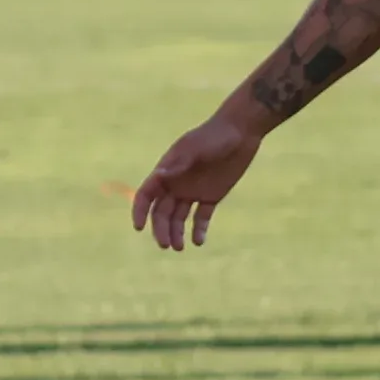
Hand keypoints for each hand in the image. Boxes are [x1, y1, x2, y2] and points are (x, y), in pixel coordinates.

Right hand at [132, 113, 259, 250]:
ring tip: (180, 247)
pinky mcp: (211, 197)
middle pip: (162, 212)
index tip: (139, 227)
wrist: (241, 131)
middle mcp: (176, 184)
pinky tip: (199, 241)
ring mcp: (193, 191)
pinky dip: (199, 230)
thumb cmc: (214, 136)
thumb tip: (159, 176)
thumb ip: (179, 163)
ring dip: (177, 233)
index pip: (146, 195)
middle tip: (166, 245)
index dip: (139, 211)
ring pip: (179, 218)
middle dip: (161, 229)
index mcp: (167, 171)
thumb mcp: (196, 148)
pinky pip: (201, 217)